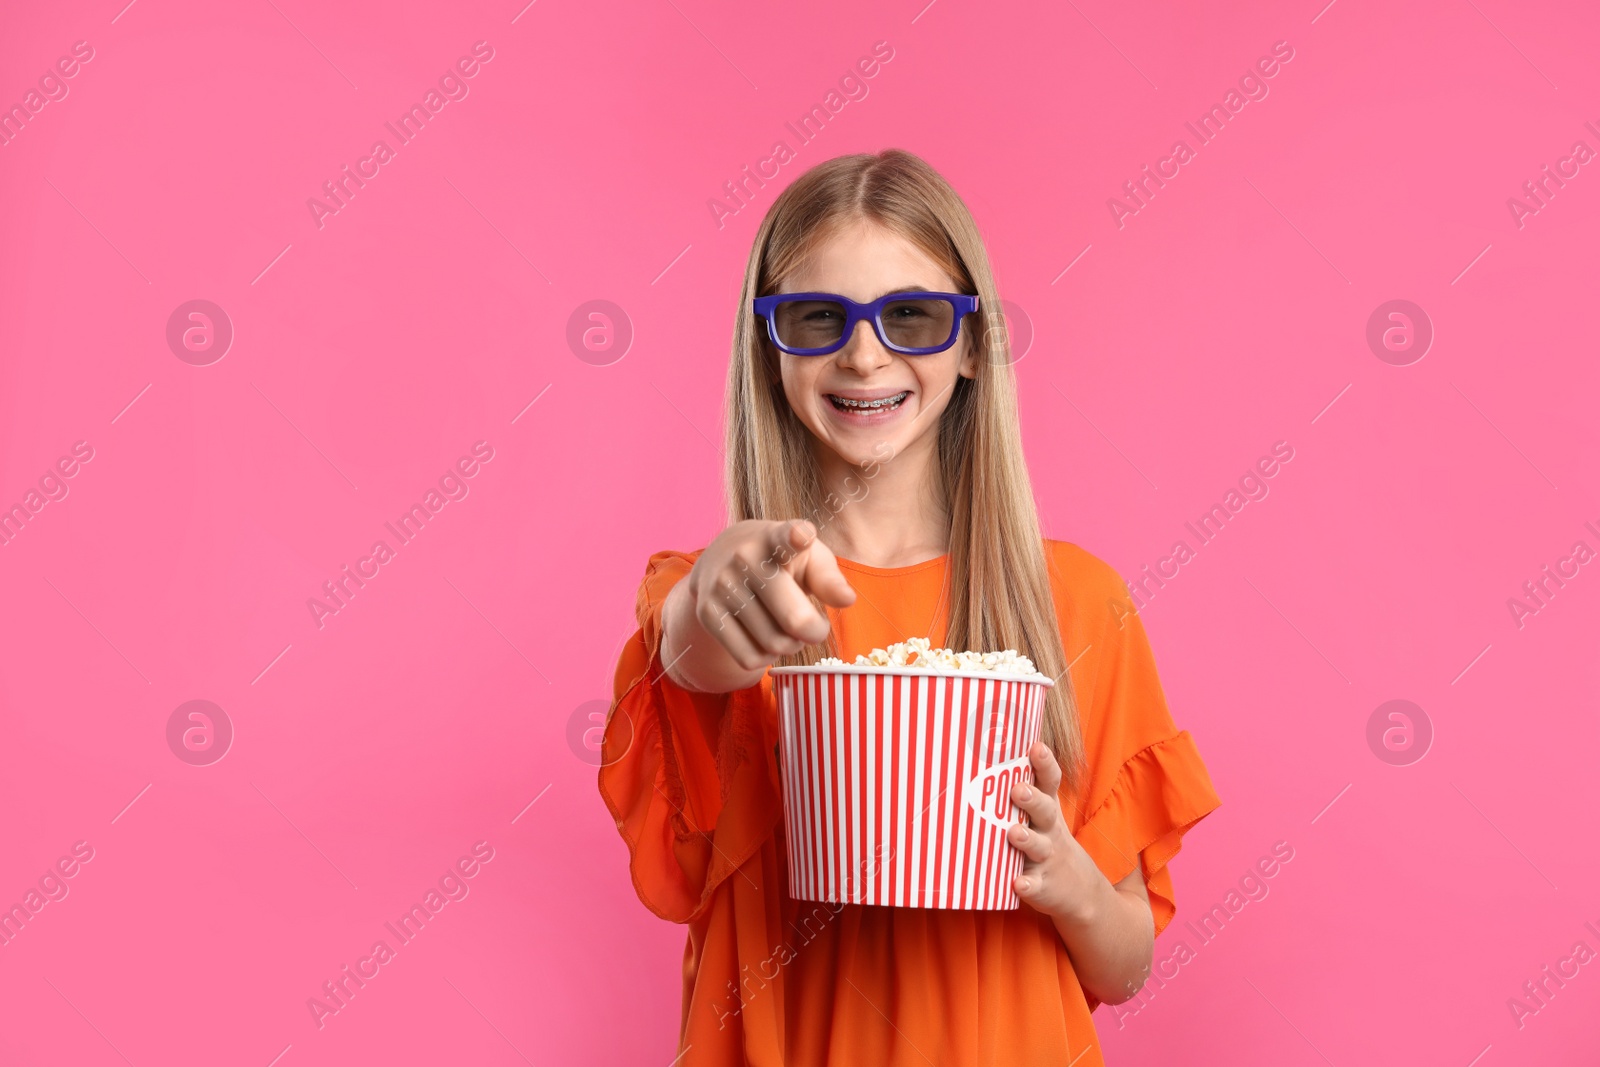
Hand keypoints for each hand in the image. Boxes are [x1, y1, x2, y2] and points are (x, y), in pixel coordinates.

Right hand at [680, 518, 856, 674]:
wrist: (721, 556)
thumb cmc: (782, 560)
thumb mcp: (810, 559)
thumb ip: (829, 578)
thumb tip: (847, 600)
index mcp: (776, 539)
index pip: (785, 537)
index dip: (796, 537)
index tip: (802, 535)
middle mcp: (744, 559)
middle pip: (794, 620)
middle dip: (814, 632)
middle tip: (815, 627)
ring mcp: (722, 586)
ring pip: (773, 644)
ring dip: (790, 645)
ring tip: (787, 628)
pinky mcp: (706, 613)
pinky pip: (749, 658)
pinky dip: (765, 657)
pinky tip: (765, 638)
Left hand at [1006, 741, 1106, 923]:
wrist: (1079, 889)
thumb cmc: (1045, 839)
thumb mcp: (1041, 814)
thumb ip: (1023, 788)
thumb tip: (984, 752)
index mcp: (1047, 809)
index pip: (1049, 782)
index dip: (1045, 765)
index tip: (1036, 748)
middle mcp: (1049, 830)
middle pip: (1045, 811)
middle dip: (1032, 799)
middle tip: (1017, 790)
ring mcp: (1047, 858)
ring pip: (1038, 846)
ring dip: (1027, 839)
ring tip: (1014, 833)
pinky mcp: (1044, 886)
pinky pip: (1035, 885)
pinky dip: (1028, 885)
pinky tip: (1018, 883)